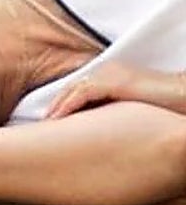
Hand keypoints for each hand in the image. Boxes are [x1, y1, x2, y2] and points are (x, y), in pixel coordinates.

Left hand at [46, 62, 185, 119]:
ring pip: (71, 91)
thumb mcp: (134, 110)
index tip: (48, 124)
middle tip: (38, 126)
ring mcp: (108, 74)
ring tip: (42, 126)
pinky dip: (65, 107)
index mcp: (110, 76)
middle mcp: (105, 71)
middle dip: (54, 107)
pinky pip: (80, 94)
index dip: (62, 107)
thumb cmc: (166, 109)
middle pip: (70, 89)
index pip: (78, 91)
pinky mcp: (112, 81)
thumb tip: (100, 134)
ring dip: (55, 108)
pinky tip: (55, 120)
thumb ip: (115, 114)